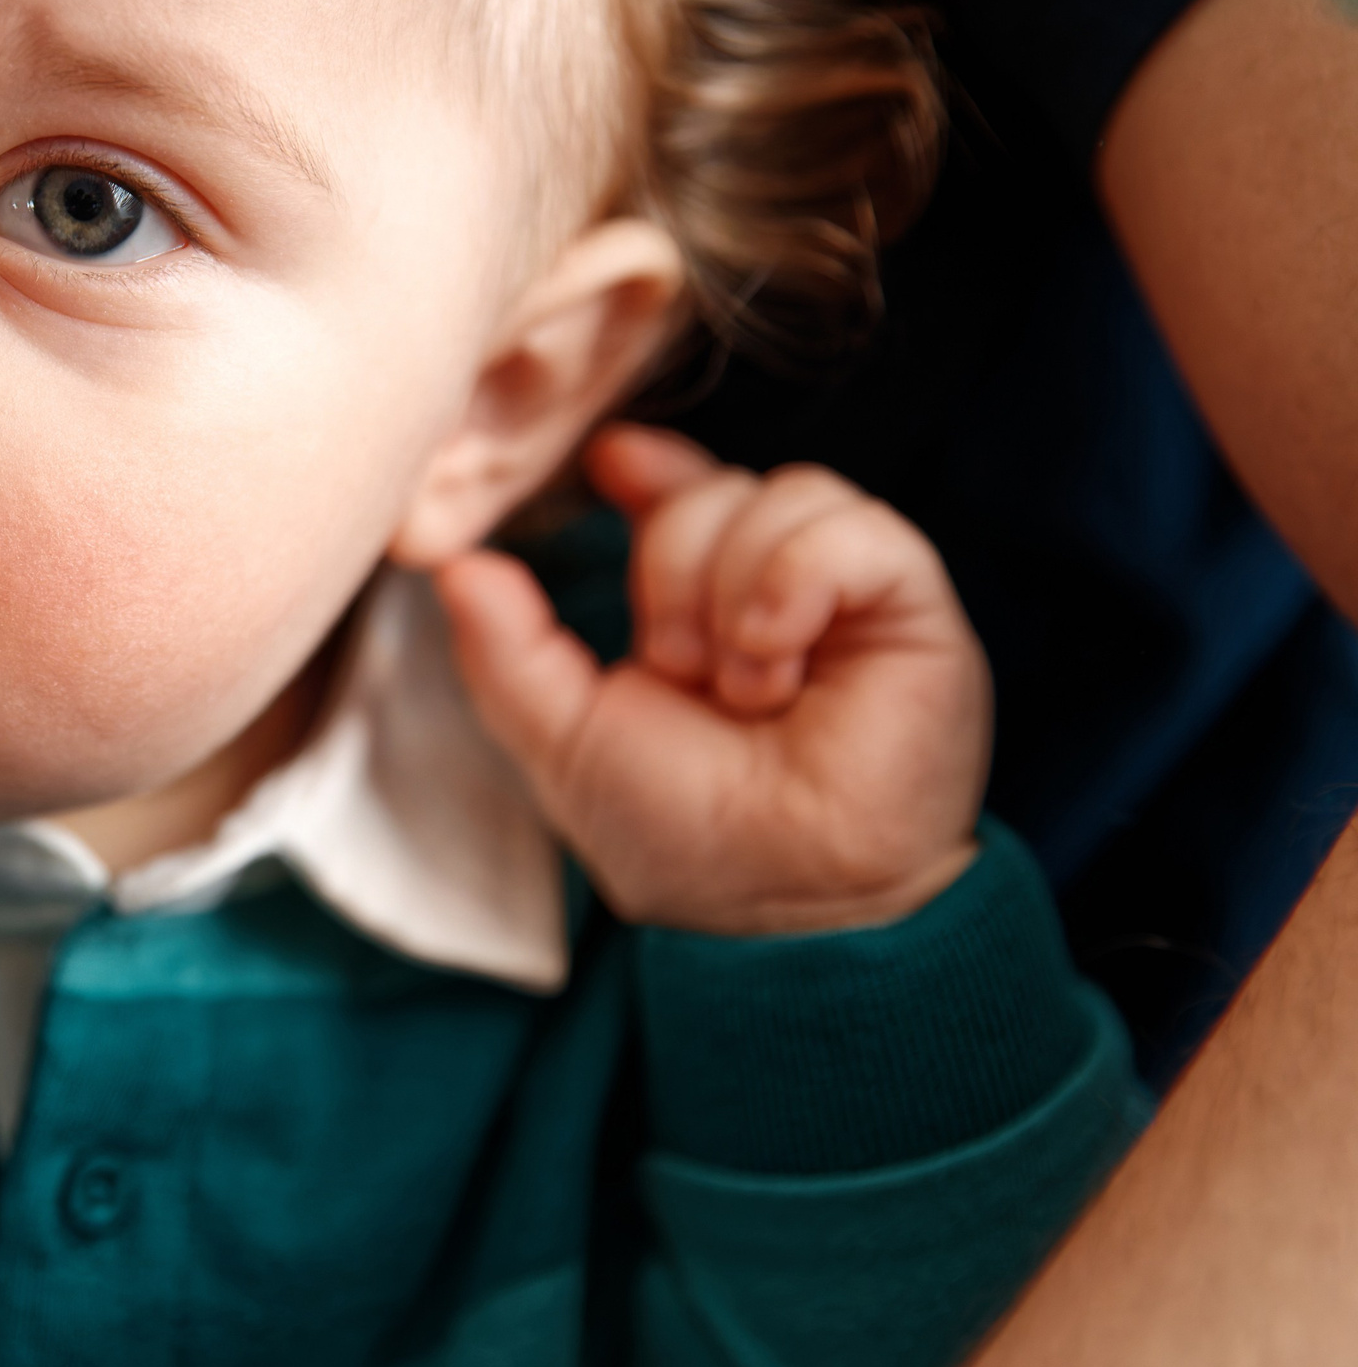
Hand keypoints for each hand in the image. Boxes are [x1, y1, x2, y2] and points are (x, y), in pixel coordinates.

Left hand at [434, 425, 989, 934]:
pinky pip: (854, 528)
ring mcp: (848, 592)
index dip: (648, 466)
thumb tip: (455, 562)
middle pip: (709, 490)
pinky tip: (779, 656)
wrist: (783, 905)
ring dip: (731, 590)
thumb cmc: (681, 836)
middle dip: (669, 571)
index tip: (609, 462)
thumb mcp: (562, 739)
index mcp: (696, 608)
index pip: (676, 492)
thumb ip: (505, 649)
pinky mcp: (912, 603)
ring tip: (744, 688)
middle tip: (680, 671)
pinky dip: (795, 580)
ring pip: (780, 493)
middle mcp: (774, 588)